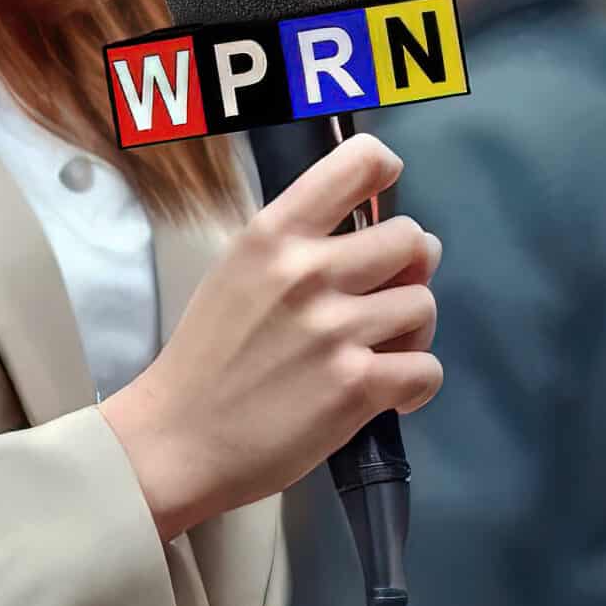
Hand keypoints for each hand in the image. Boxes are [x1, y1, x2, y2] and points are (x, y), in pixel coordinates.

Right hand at [101, 136, 442, 538]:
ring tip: (381, 351)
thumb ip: (298, 246)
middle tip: (386, 296)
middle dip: (410, 268)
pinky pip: (427, 368)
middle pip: (411, 238)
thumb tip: (372, 236)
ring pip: (424, 304)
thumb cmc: (207, 358)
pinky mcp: (356, 385)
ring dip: (412, 330)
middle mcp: (307, 271)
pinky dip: (417, 383)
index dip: (385, 172)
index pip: (357, 164)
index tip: (385, 196)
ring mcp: (335, 329)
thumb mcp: (238, 272)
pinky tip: (389, 392)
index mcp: (273, 235)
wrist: (177, 441)